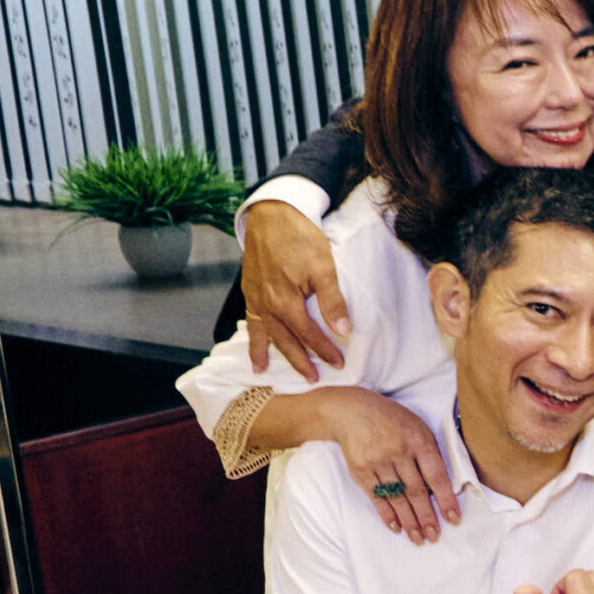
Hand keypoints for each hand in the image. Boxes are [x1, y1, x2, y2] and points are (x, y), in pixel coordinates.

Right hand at [242, 201, 349, 377]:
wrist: (271, 214)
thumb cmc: (299, 237)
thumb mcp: (324, 267)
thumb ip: (332, 301)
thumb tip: (344, 330)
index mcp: (285, 302)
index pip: (309, 335)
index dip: (324, 351)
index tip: (338, 364)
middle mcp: (266, 305)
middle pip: (285, 340)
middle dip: (299, 361)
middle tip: (313, 379)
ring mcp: (255, 298)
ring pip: (264, 333)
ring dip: (268, 354)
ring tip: (265, 373)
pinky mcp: (249, 289)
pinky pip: (250, 320)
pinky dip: (251, 335)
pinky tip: (253, 345)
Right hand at [325, 388, 460, 540]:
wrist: (351, 411)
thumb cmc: (392, 420)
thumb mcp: (417, 427)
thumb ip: (430, 453)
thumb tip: (442, 487)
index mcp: (419, 441)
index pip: (437, 477)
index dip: (446, 500)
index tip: (453, 520)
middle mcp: (399, 452)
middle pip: (417, 492)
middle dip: (427, 517)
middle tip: (434, 537)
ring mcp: (378, 462)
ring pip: (397, 498)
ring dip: (409, 521)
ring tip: (418, 538)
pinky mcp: (360, 470)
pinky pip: (376, 497)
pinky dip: (386, 514)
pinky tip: (396, 527)